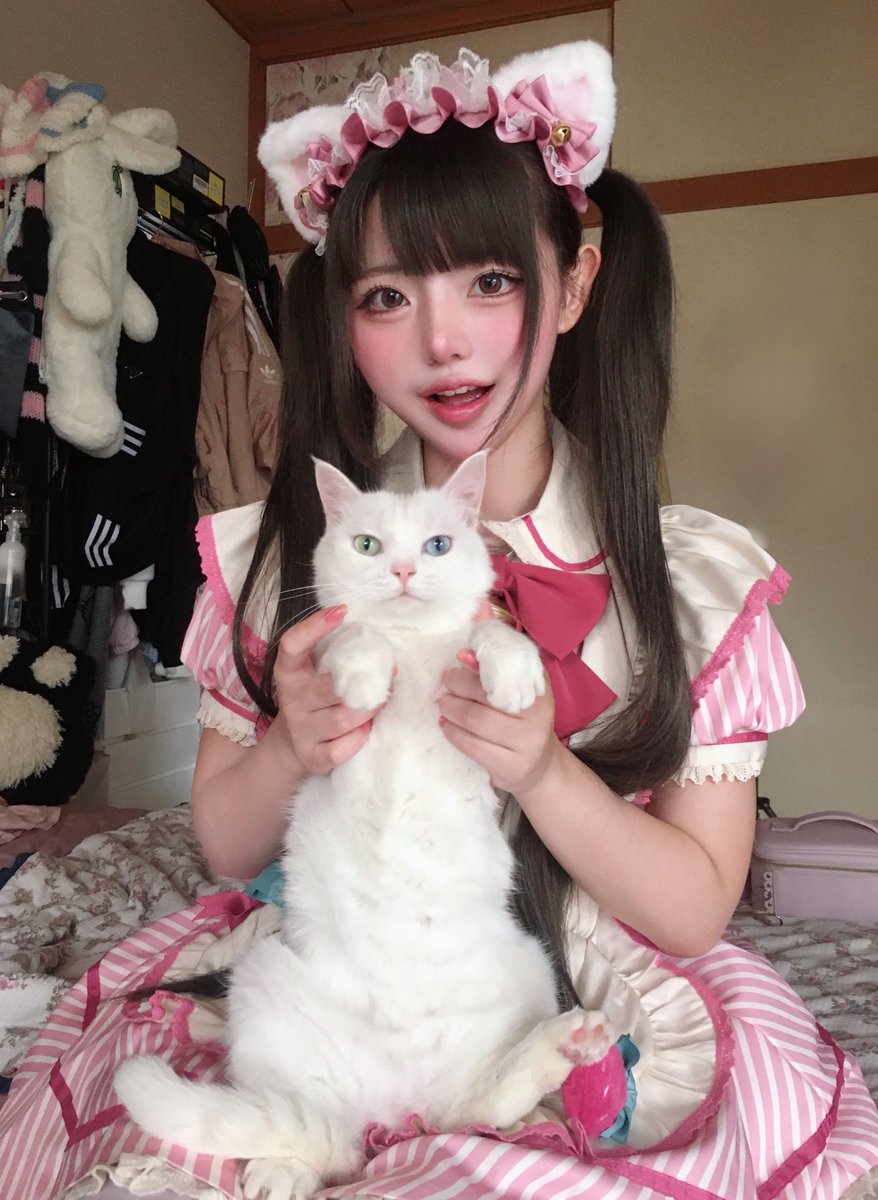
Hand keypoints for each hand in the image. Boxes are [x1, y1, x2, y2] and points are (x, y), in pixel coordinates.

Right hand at [274, 606, 380, 773]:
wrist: (292, 746)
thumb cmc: (315, 700)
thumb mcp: (316, 674)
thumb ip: (340, 659)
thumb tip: (386, 654)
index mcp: (290, 672)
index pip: (292, 644)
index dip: (313, 627)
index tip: (341, 612)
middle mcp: (292, 700)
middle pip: (329, 687)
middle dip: (365, 681)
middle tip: (387, 674)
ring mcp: (301, 730)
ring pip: (342, 718)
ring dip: (368, 710)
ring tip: (379, 702)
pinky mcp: (312, 757)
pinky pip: (342, 749)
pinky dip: (359, 739)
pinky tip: (365, 730)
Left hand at [438, 648, 562, 794]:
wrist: (538, 768)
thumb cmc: (524, 722)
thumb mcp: (521, 694)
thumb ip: (500, 671)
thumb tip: (465, 654)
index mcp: (540, 694)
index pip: (506, 673)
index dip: (479, 665)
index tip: (458, 657)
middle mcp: (537, 719)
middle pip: (486, 696)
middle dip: (458, 685)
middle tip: (446, 680)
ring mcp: (524, 745)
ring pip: (476, 720)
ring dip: (451, 708)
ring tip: (443, 702)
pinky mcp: (509, 767)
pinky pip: (471, 745)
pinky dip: (453, 732)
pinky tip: (446, 725)